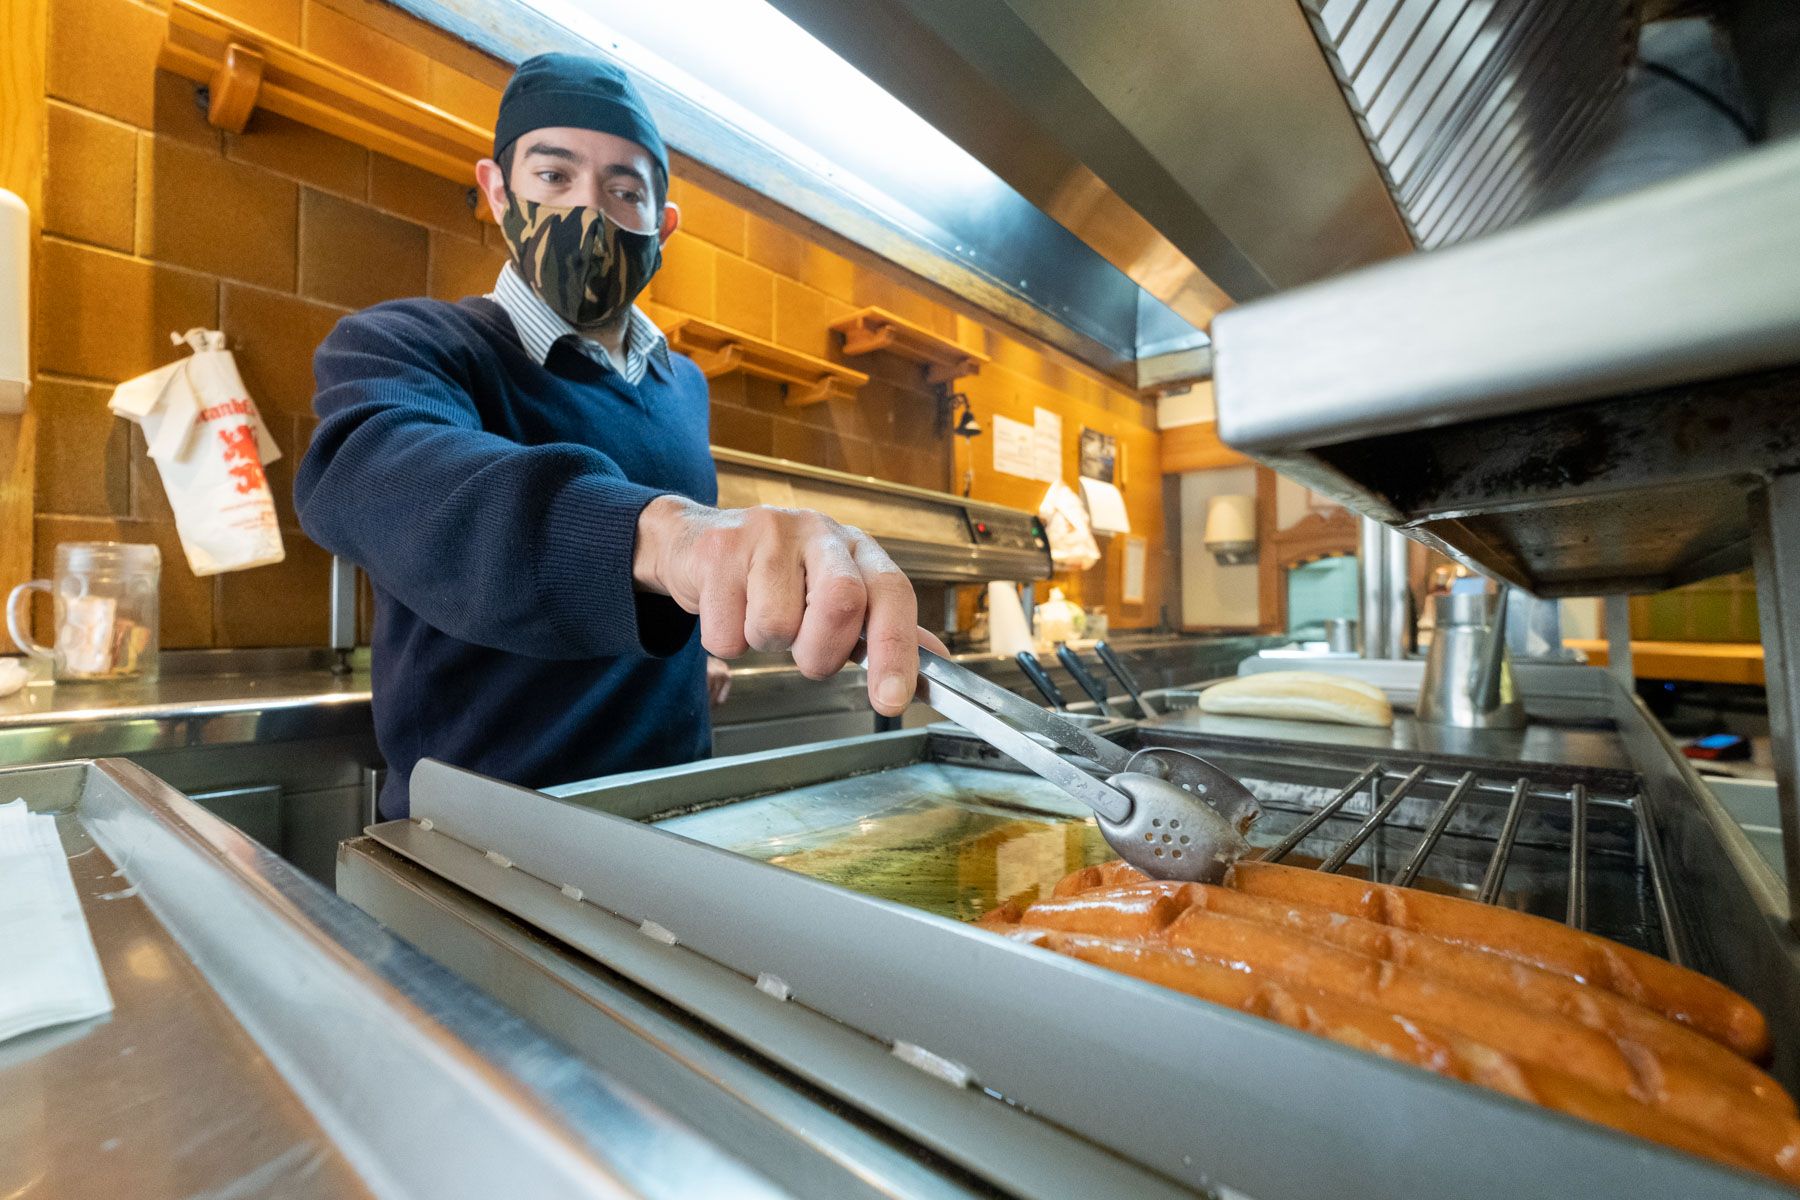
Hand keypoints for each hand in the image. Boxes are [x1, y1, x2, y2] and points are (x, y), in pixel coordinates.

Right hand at [635, 497, 944, 715]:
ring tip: (757, 617)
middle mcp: (818, 532)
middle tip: (804, 652)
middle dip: (821, 651)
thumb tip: (936, 661)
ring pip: (777, 624)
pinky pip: (728, 631)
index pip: (892, 593)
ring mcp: (767, 533)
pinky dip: (727, 640)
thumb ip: (882, 628)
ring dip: (766, 642)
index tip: (892, 699)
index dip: (896, 649)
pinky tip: (728, 610)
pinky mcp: (719, 549)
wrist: (696, 543)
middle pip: (841, 601)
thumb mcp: (835, 593)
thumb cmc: (776, 576)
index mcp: (855, 548)